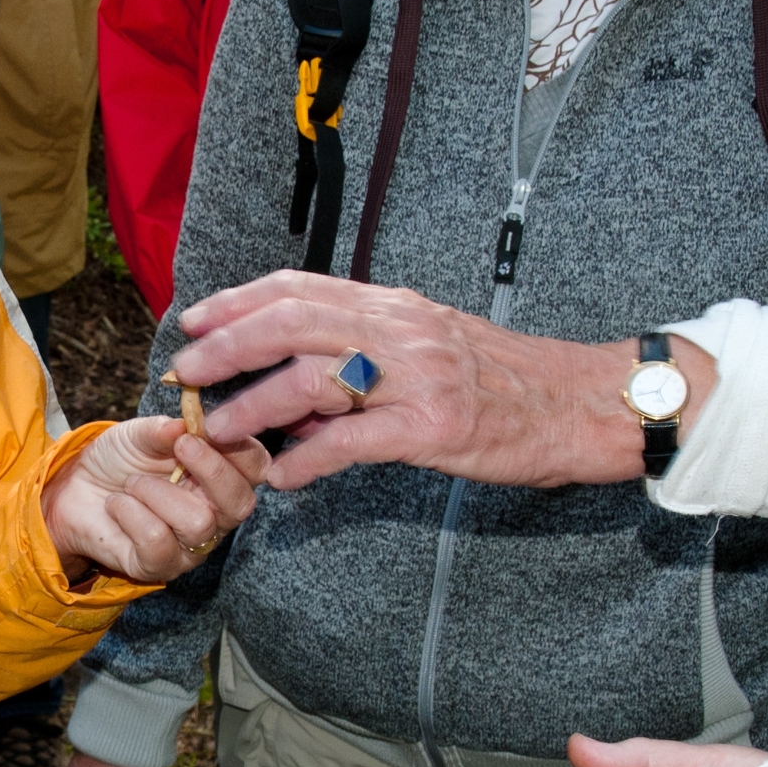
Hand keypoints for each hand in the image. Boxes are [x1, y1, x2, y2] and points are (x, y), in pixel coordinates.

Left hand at [41, 416, 267, 584]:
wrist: (75, 490)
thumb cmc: (118, 460)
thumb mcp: (140, 433)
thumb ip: (165, 429)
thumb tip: (188, 423)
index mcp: (220, 478)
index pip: (256, 468)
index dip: (239, 447)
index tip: (204, 427)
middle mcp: (214, 515)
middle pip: (240, 503)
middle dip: (211, 469)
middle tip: (179, 446)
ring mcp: (189, 546)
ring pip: (197, 523)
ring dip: (156, 492)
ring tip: (130, 484)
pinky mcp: (158, 566)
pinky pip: (157, 541)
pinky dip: (131, 514)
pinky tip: (117, 505)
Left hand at [167, 272, 717, 491]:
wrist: (581, 403)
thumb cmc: (506, 379)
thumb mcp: (432, 340)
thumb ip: (370, 342)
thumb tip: (302, 362)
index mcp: (394, 306)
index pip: (300, 287)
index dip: (239, 300)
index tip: (196, 318)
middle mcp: (399, 329)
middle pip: (290, 323)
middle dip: (227, 347)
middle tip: (186, 372)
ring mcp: (416, 377)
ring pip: (311, 379)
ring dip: (253, 407)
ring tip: (218, 432)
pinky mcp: (433, 427)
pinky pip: (352, 443)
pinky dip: (308, 462)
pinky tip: (281, 479)